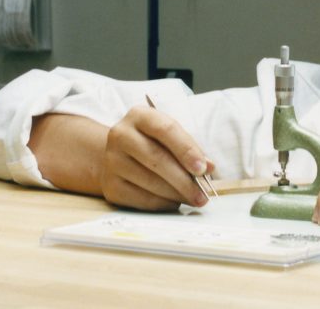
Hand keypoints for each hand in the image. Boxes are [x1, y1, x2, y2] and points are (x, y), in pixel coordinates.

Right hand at [99, 105, 215, 210]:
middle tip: (203, 194)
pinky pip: (140, 199)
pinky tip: (176, 202)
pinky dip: (162, 203)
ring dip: (176, 194)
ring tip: (194, 199)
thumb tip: (209, 168)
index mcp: (139, 116)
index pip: (165, 130)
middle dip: (184, 179)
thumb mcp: (170, 135)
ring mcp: (112, 161)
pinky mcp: (110, 185)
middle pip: (157, 158)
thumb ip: (190, 148)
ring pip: (149, 181)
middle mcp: (120, 135)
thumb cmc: (154, 142)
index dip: (186, 150)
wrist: (119, 156)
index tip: (204, 168)